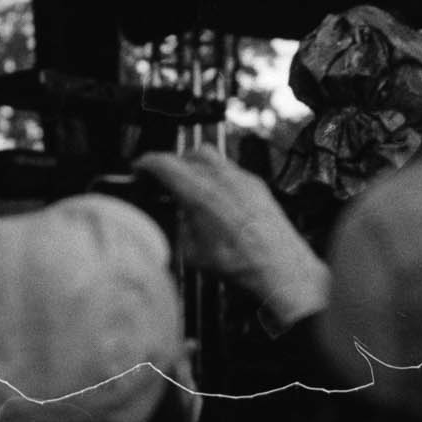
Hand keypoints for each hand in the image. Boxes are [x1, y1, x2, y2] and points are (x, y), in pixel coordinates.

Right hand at [133, 148, 329, 330]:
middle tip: (164, 177)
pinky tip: (216, 196)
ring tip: (190, 185)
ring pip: (213, 157)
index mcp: (200, 193)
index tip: (140, 168)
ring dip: (196, 165)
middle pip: (190, 152)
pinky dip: (217, 175)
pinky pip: (231, 169)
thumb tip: (177, 219)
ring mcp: (243, 178)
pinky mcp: (258, 185)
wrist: (281, 268)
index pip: (165, 163)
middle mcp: (222, 179)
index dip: (146, 163)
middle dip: (174, 162)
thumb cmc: (242, 265)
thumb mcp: (193, 253)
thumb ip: (181, 227)